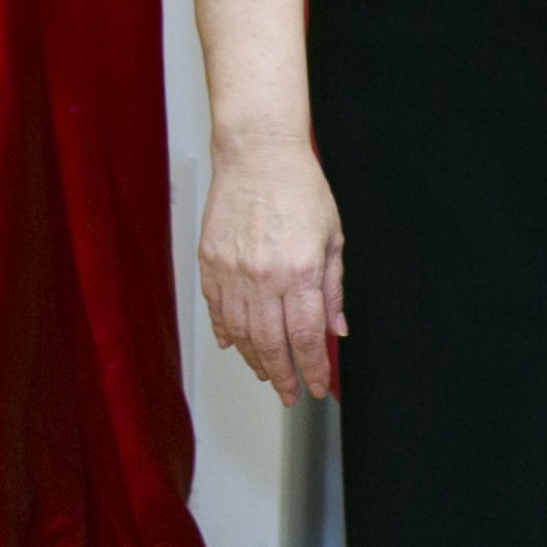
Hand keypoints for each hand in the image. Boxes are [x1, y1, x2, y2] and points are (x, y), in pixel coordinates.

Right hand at [198, 135, 344, 404]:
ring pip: (240, 334)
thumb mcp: (333, 236)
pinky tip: (235, 345)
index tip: (315, 386)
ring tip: (267, 373)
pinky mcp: (209, 264)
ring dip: (254, 359)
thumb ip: (333, 288)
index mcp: (300, 271)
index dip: (311, 367)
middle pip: (270, 344)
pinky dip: (226, 333)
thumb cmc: (300, 186)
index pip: (306, 336)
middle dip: (282, 374)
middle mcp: (263, 278)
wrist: (256, 154)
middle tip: (289, 393)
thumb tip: (337, 328)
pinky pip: (217, 311)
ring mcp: (231, 273)